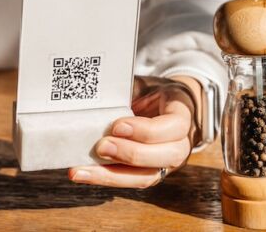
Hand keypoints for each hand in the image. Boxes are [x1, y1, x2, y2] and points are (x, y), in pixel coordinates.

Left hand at [68, 76, 201, 187]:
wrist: (165, 107)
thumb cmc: (153, 93)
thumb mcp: (145, 84)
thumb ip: (128, 89)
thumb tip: (96, 90)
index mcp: (183, 116)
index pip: (173, 127)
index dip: (145, 130)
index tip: (117, 125)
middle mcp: (181, 144)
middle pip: (164, 157)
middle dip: (130, 154)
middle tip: (101, 146)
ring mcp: (167, 164)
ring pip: (145, 177)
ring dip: (112, 176)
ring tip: (82, 170)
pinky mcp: (150, 174)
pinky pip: (130, 182)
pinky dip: (106, 179)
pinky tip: (83, 174)